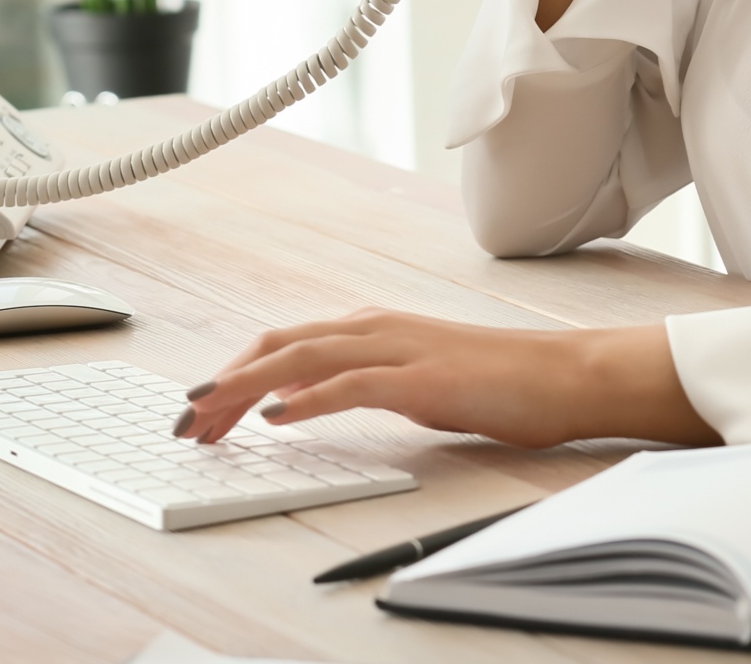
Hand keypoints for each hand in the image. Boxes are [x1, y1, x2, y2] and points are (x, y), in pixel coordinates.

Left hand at [171, 310, 717, 449]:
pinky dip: (311, 398)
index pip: (286, 343)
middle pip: (280, 345)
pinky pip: (354, 385)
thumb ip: (369, 382)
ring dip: (248, 387)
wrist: (562, 375)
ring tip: (209, 416)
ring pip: (305, 357)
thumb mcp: (418, 379)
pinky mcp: (423, 379)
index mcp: (374, 328)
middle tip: (187, 422)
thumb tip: (317, 402)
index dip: (235, 373)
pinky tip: (280, 417)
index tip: (202, 409)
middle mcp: (377, 328)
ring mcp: (400, 349)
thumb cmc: (499, 380)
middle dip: (225, 381)